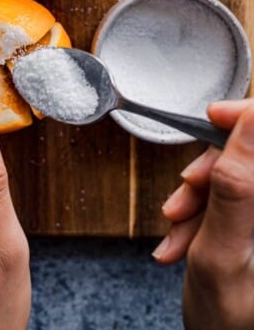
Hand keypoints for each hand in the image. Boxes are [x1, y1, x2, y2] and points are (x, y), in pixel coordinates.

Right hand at [153, 98, 253, 329]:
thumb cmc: (231, 325)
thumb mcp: (220, 253)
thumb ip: (234, 185)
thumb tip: (251, 117)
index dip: (246, 117)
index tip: (213, 115)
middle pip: (249, 158)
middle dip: (208, 173)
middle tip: (182, 196)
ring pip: (235, 178)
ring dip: (198, 199)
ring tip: (176, 231)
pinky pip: (229, 200)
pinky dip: (202, 215)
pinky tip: (182, 239)